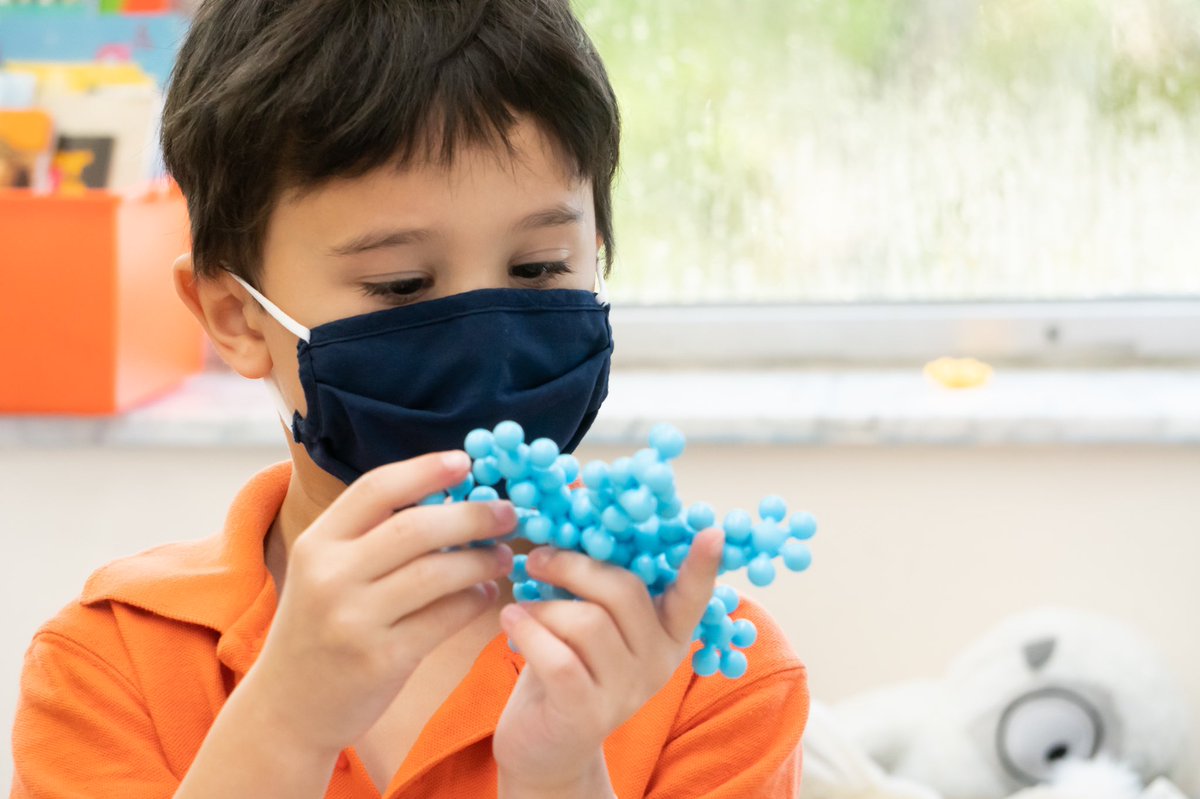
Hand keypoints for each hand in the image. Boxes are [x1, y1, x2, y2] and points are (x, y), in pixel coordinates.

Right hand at [245, 451, 515, 758]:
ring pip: (437, 573)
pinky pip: (445, 617)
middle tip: (508, 513)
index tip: (467, 461)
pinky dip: (473, 600)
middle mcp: (330, 576)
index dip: (426, 469)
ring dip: (481, 560)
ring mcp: (354, 619)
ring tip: (503, 556)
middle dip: (472, 515)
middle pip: (416, 527)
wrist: (288, 708)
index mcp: (316, 543)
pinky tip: (483, 593)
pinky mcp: (382, 659)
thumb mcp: (326, 572)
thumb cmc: (321, 627)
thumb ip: (372, 535)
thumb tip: (451, 496)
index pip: (376, 488)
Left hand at [493, 528, 724, 793]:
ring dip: (544, 605)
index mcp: (667, 634)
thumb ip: (600, 586)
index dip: (703, 567)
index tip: (713, 533)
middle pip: (624, 592)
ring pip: (587, 622)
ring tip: (521, 607)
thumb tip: (579, 525)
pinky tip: (511, 621)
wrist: (544, 744)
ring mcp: (626, 692)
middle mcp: (657, 663)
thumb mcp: (593, 623)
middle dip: (573, 565)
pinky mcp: (587, 713)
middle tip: (537, 558)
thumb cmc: (567, 665)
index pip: (692, 598)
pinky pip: (558, 657)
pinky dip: (528, 631)